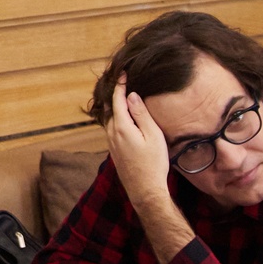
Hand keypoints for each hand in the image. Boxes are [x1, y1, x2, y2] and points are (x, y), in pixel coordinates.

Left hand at [106, 74, 171, 208]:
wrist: (145, 190)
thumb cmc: (153, 163)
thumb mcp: (153, 136)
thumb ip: (141, 114)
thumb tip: (132, 96)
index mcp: (121, 127)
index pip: (117, 100)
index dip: (119, 85)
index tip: (122, 73)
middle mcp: (112, 134)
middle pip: (109, 108)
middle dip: (113, 93)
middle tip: (119, 81)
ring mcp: (111, 143)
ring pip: (109, 119)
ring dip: (113, 106)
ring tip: (120, 95)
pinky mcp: (114, 151)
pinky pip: (111, 128)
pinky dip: (114, 117)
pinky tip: (122, 118)